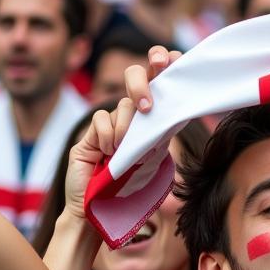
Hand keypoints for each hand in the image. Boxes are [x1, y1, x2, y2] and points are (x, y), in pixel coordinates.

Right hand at [63, 46, 180, 218]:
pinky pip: (102, 118)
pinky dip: (108, 136)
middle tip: (146, 107)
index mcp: (154, 117)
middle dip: (142, 82)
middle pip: (137, 74)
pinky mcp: (92, 130)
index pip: (161, 80)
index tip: (174, 59)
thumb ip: (162, 133)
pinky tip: (106, 154)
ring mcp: (111, 120)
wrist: (100, 209)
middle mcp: (133, 114)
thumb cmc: (129, 188)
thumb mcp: (154, 157)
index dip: (166, 64)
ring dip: (126, 129)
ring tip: (122, 152)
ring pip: (122, 103)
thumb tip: (177, 111)